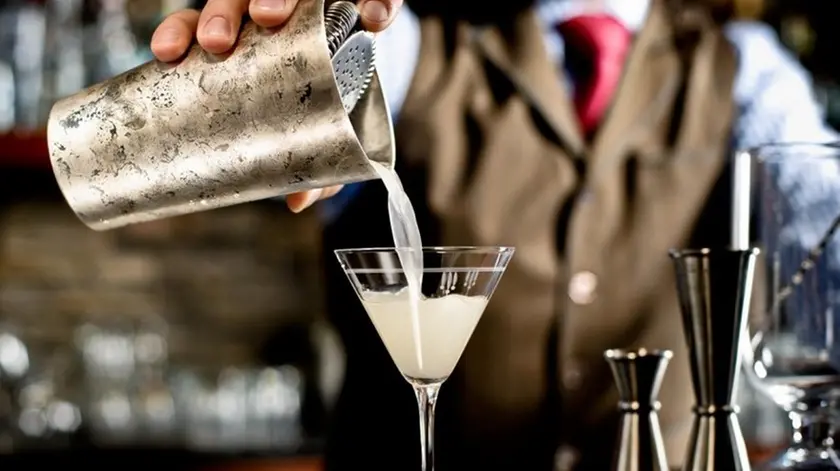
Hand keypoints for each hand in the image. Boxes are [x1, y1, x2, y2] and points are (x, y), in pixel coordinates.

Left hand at [150, 0, 401, 212]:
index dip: (179, 32)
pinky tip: (372, 22)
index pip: (199, 21)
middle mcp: (273, 6)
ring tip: (270, 16)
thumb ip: (300, 156)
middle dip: (221, 14)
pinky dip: (376, 1)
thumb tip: (296, 202)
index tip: (166, 55)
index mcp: (243, 34)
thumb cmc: (319, 90)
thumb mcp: (304, 120)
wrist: (366, 54)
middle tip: (217, 42)